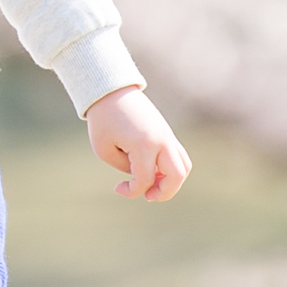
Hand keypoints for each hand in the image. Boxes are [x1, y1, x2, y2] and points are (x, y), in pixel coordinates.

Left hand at [88, 85, 192, 200]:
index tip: (117, 188)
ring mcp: (167, 135)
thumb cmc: (103, 120)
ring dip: (171, 181)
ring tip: (151, 183)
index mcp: (143, 144)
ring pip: (184, 166)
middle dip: (164, 193)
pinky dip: (171, 169)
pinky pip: (178, 156)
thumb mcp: (104, 150)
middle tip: (147, 196)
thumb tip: (144, 177)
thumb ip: (126, 168)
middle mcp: (161, 140)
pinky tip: (152, 170)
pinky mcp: (167, 132)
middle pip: (177, 176)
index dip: (132, 191)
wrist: (110, 91)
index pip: (146, 180)